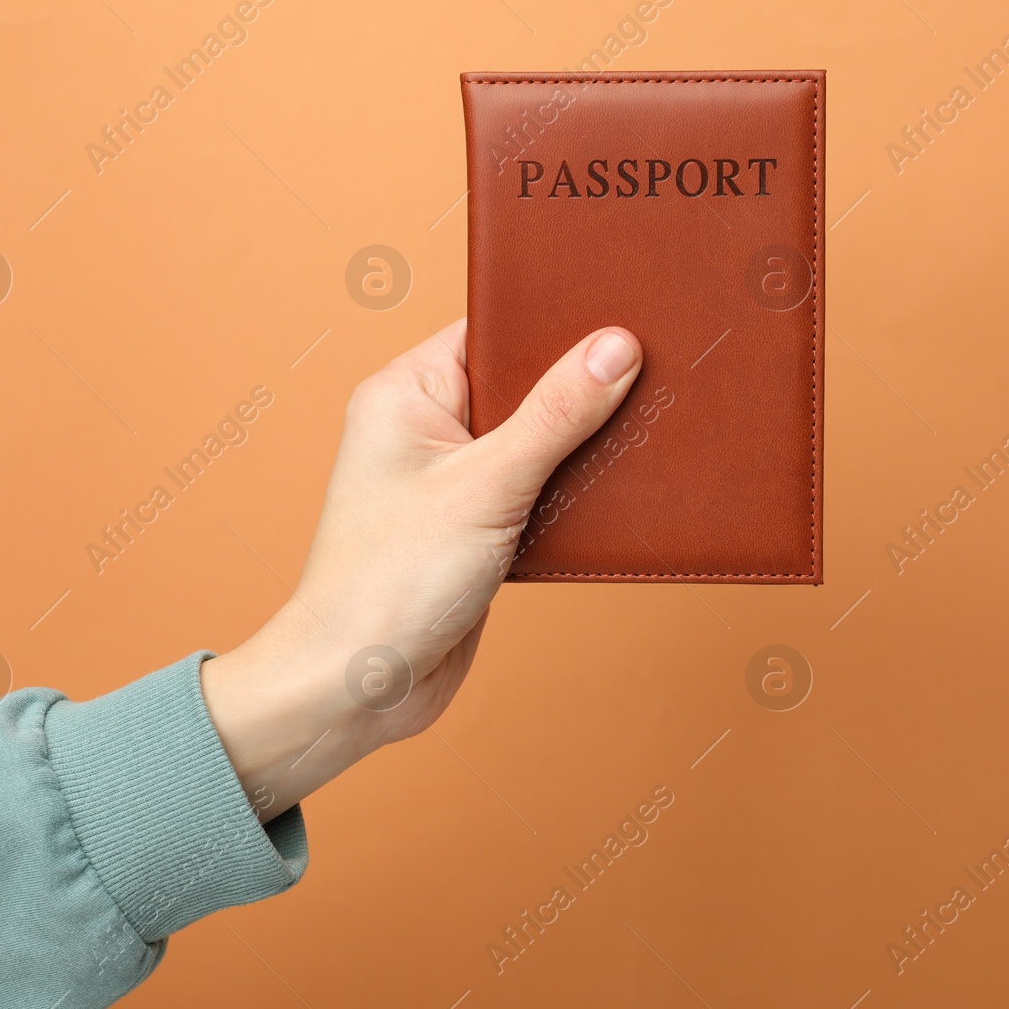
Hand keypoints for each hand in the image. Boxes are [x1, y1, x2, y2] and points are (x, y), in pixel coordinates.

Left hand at [200, 319, 641, 819]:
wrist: (358, 689)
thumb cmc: (388, 583)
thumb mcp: (486, 486)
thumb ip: (554, 416)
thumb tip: (615, 347)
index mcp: (406, 392)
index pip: (495, 331)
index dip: (557, 325)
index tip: (625, 319)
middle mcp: (423, 429)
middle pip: (523, 386)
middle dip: (580, 390)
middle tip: (650, 376)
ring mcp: (449, 482)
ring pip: (536, 442)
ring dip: (580, 448)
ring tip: (644, 432)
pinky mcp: (474, 531)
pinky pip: (537, 492)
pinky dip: (571, 495)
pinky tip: (615, 494)